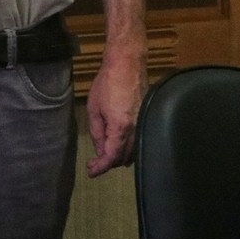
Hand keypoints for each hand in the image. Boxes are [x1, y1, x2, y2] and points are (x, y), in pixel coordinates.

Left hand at [86, 53, 144, 176]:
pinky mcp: (148, 120)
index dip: (101, 167)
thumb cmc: (107, 84)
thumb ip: (97, 132)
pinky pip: (140, 142)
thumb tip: (100, 151)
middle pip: (124, 157)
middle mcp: (137, 130)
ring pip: (134, 152)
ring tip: (104, 156)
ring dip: (120, 157)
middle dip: (109, 163)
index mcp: (121, 127)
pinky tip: (120, 146)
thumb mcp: (94, 108)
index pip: (112, 156)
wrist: (127, 65)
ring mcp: (145, 125)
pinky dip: (129, 149)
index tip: (91, 172)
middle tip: (95, 164)